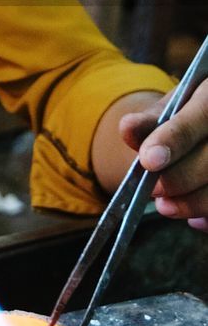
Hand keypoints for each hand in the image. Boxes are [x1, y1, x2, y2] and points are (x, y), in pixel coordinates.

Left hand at [119, 77, 207, 230]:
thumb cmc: (193, 111)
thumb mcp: (176, 105)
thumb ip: (153, 119)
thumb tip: (128, 128)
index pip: (196, 119)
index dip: (173, 140)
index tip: (149, 161)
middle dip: (178, 179)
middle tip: (152, 190)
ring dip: (193, 204)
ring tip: (167, 206)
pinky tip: (197, 220)